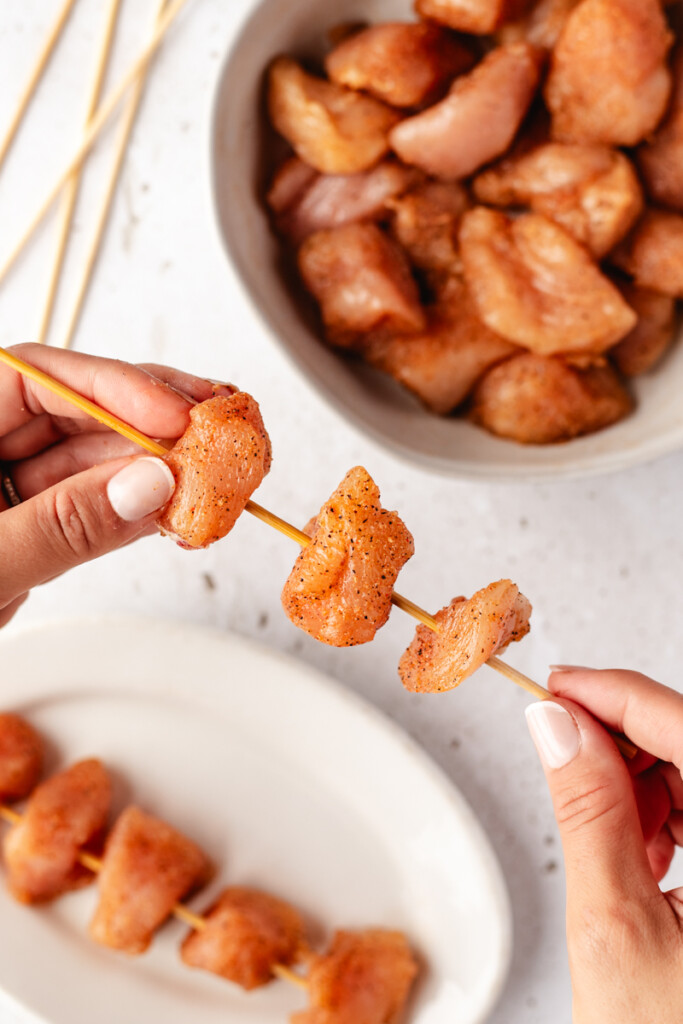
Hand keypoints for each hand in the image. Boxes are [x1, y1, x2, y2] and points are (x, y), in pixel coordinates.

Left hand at [0, 344, 228, 628]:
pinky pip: (91, 508)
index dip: (111, 386)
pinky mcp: (29, 531)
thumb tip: (147, 484)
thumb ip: (63, 525)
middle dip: (149, 420)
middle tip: (216, 424)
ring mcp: (3, 492)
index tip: (171, 415)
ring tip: (214, 473)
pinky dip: (139, 511)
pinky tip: (179, 510)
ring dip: (156, 469)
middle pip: (73, 411)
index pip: (32, 379)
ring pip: (91, 461)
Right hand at [526, 668, 682, 1023]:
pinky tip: (641, 851)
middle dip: (624, 741)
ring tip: (604, 828)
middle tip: (560, 754)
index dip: (614, 693)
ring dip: (645, 782)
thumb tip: (556, 725)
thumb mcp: (615, 930)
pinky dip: (667, 817)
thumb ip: (588, 812)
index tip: (553, 685)